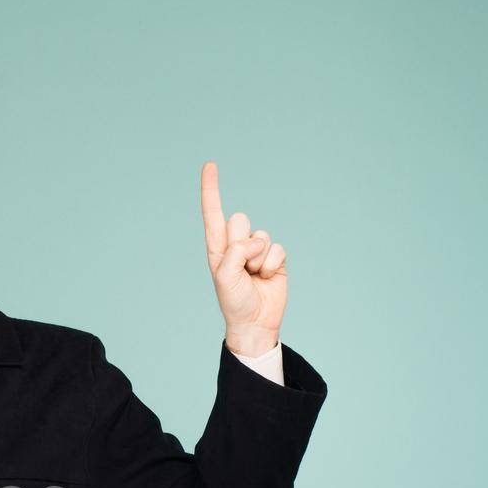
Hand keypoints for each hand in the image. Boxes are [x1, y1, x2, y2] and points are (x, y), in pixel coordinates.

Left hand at [200, 161, 286, 355]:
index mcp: (217, 247)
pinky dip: (272, 264)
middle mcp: (236, 245)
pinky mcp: (276, 258)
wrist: (255, 322)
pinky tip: (267, 278)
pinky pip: (278, 248)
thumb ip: (235, 252)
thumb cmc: (234, 301)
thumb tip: (254, 240)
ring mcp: (257, 251)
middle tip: (241, 266)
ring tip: (254, 276)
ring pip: (261, 235)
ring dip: (258, 258)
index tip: (209, 165)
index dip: (211, 189)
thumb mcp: (224, 277)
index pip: (213, 213)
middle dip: (241, 243)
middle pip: (239, 220)